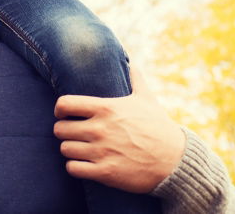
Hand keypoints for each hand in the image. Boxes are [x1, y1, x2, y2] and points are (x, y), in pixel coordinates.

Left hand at [53, 66, 185, 192]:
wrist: (174, 160)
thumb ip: (135, 79)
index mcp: (106, 108)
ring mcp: (101, 151)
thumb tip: (132, 61)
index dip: (60, 109)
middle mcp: (100, 129)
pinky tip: (84, 164)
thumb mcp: (146, 99)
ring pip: (65, 149)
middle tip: (73, 134)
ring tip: (79, 149)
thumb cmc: (158, 127)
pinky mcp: (105, 172)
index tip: (64, 114)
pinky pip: (73, 169)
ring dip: (70, 150)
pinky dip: (75, 167)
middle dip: (64, 131)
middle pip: (60, 129)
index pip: (64, 104)